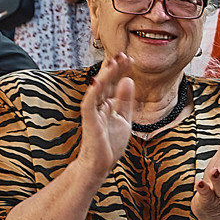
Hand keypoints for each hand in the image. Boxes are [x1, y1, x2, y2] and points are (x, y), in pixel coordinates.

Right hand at [74, 54, 138, 178]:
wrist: (100, 165)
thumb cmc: (110, 145)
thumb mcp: (124, 119)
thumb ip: (125, 100)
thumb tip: (128, 79)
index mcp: (108, 104)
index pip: (115, 83)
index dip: (121, 71)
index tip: (130, 58)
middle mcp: (100, 104)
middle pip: (107, 82)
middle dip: (114, 68)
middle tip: (123, 54)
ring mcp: (93, 111)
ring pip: (98, 88)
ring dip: (105, 74)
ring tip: (113, 61)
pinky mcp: (88, 119)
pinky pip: (89, 102)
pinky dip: (94, 91)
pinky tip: (99, 79)